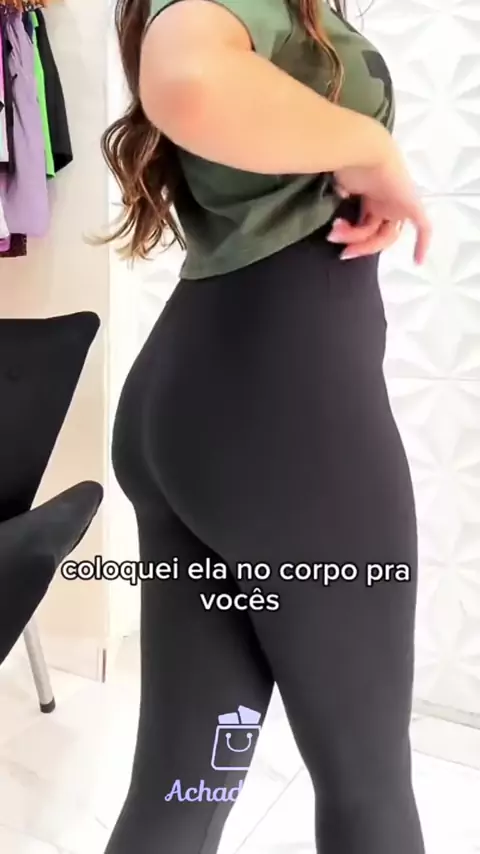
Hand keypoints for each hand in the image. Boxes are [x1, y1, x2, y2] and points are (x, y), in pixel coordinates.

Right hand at [333, 139, 431, 263]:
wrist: (360, 148)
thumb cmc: (346, 161)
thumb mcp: (339, 184)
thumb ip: (341, 197)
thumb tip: (341, 201)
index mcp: (373, 196)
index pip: (368, 224)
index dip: (356, 238)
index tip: (339, 247)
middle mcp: (387, 201)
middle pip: (377, 234)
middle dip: (357, 244)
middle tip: (342, 252)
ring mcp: (399, 203)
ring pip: (386, 235)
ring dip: (361, 240)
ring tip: (338, 232)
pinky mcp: (411, 204)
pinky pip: (423, 226)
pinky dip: (422, 243)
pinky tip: (417, 262)